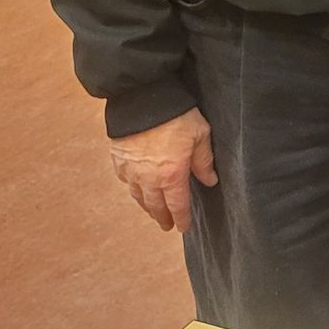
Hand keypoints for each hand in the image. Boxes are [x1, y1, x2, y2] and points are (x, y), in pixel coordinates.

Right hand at [110, 107, 216, 232]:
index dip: (181, 218)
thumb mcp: (200, 136)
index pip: (178, 205)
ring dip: (147, 206)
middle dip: (163, 217)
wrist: (143, 100)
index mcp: (172, 175)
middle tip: (167, 225)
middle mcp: (149, 178)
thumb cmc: (177, 116)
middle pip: (155, 205)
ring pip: (138, 196)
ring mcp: (131, 171)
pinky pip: (126, 181)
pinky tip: (137, 189)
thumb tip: (210, 180)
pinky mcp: (118, 160)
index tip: (183, 228)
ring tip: (153, 211)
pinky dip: (133, 189)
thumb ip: (204, 161)